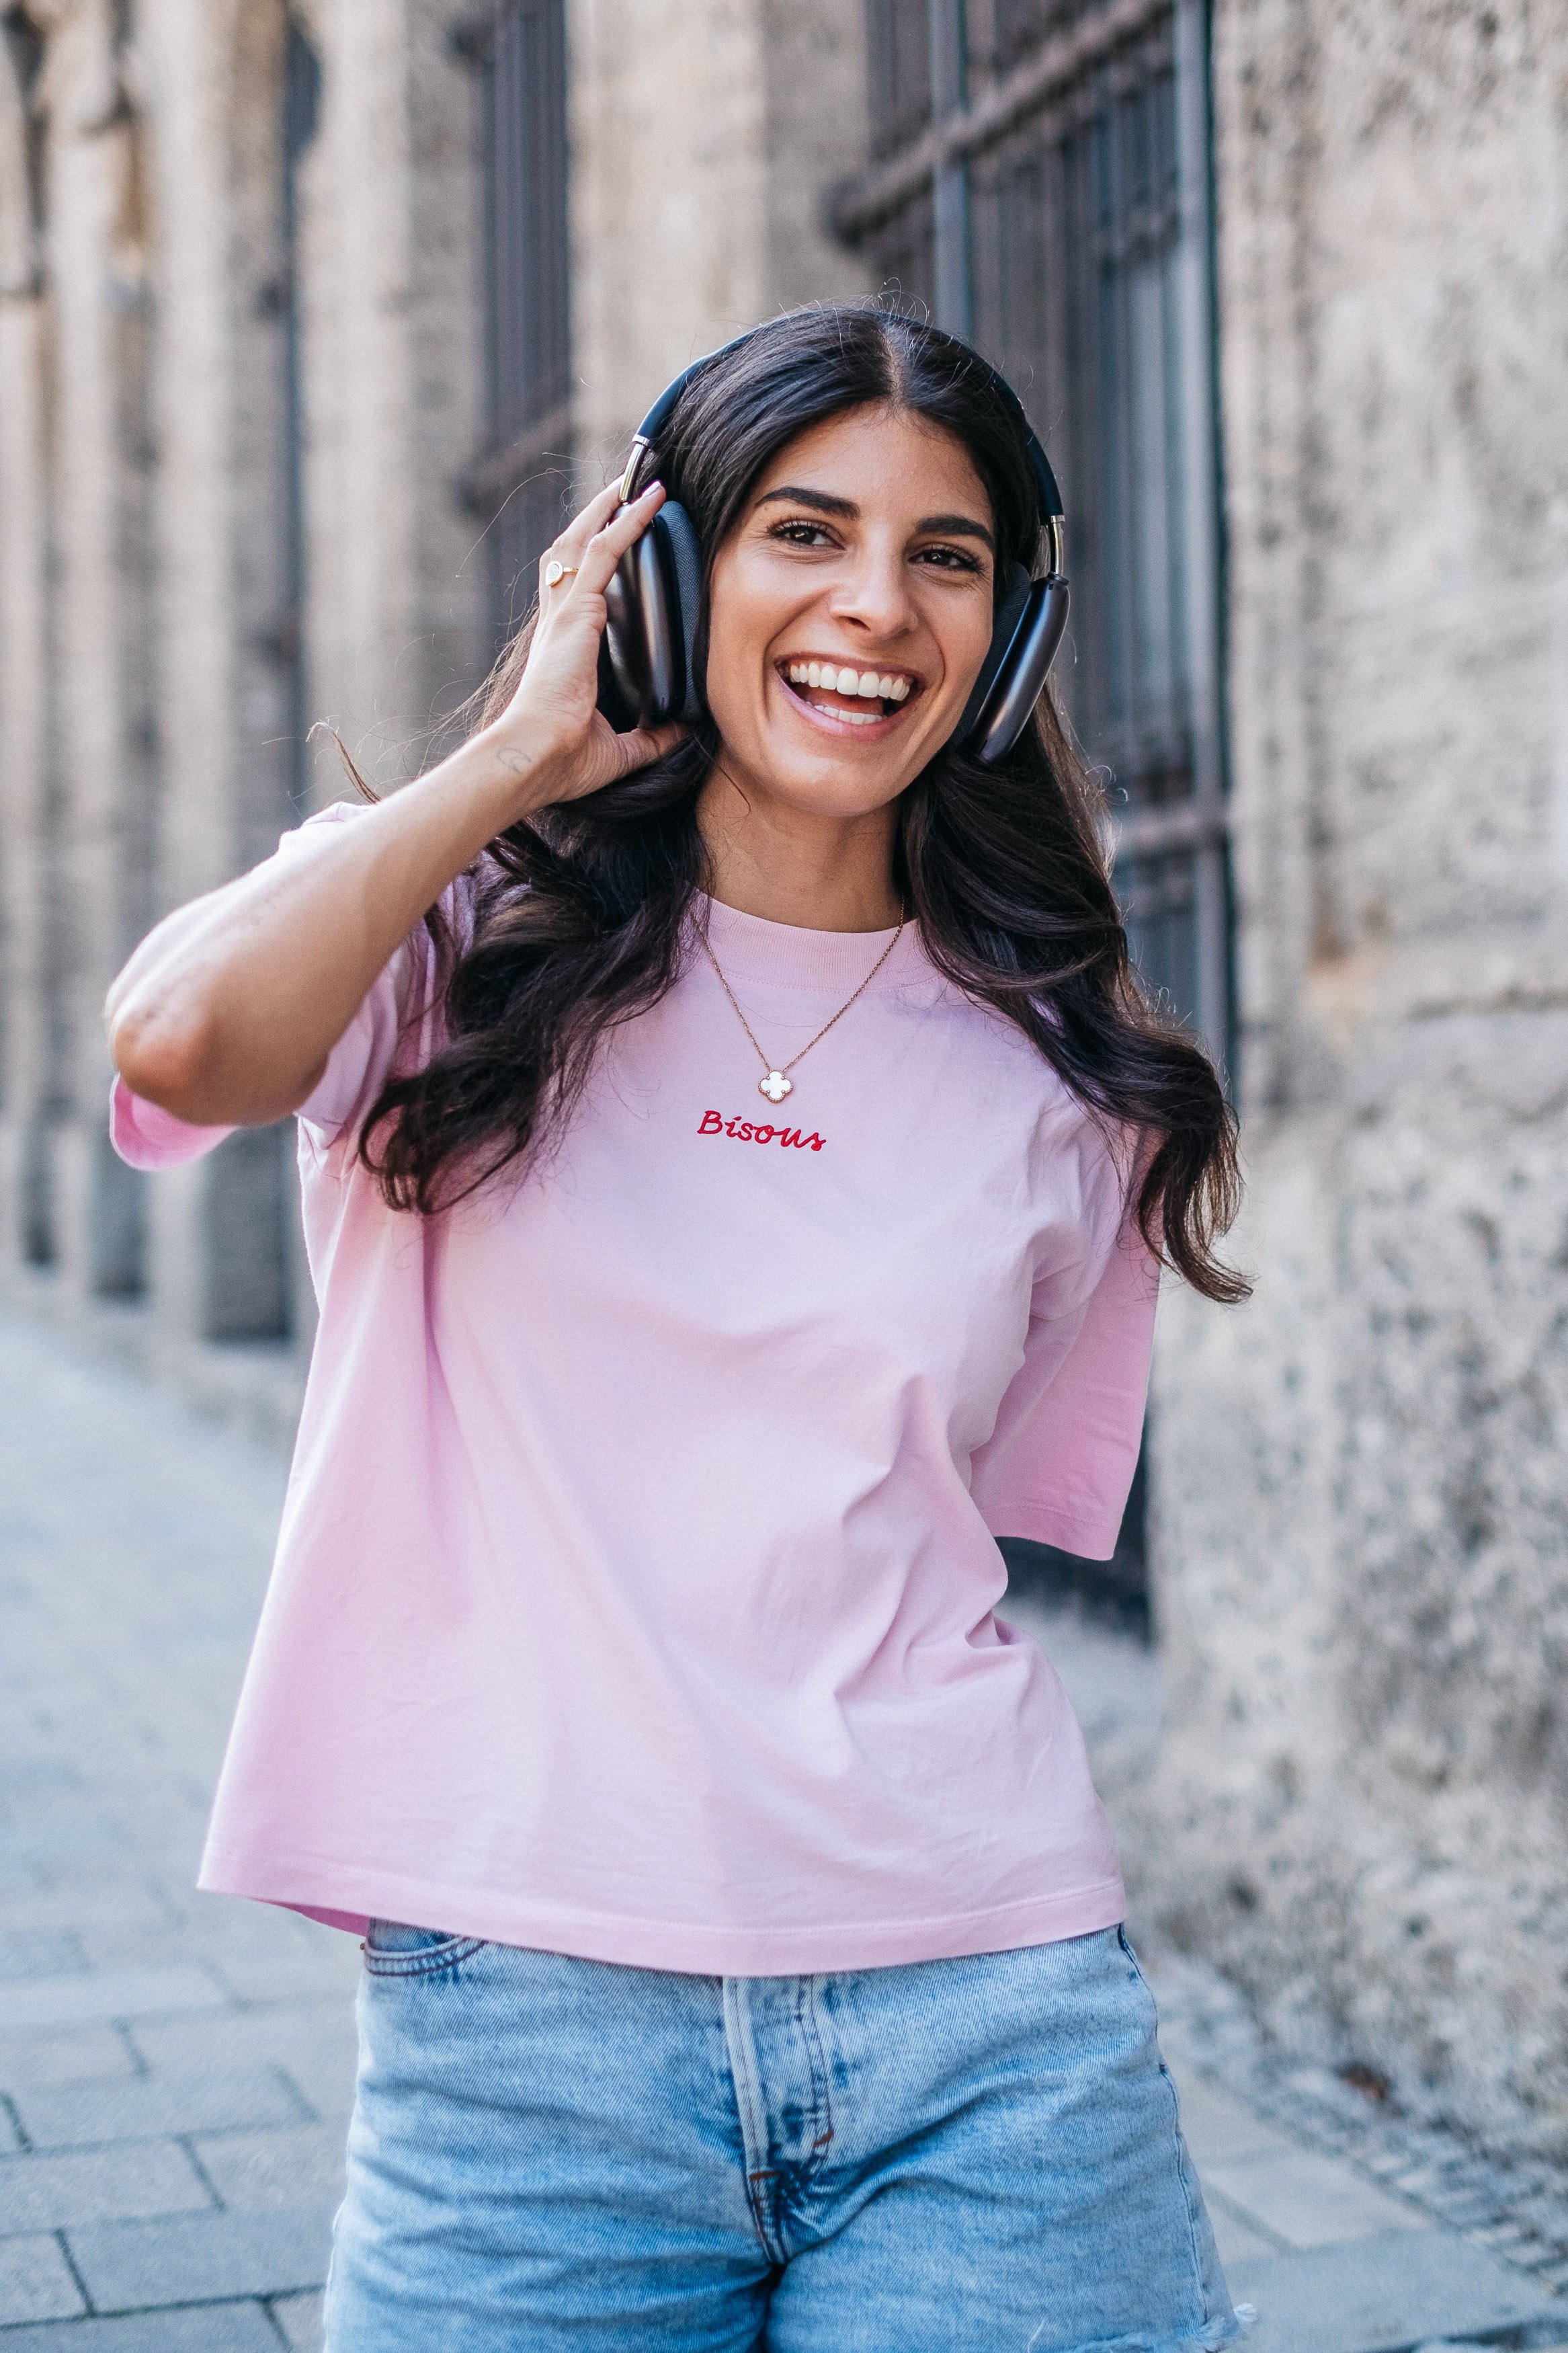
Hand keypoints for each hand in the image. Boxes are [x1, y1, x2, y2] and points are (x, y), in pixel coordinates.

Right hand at [480, 480, 687, 806]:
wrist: (533, 759)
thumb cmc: (562, 761)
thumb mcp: (621, 749)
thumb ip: (650, 738)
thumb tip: (680, 734)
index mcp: (563, 649)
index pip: (575, 589)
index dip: (590, 558)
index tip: (610, 534)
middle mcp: (558, 623)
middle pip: (571, 550)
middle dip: (595, 516)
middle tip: (620, 488)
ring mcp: (564, 613)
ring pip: (583, 540)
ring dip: (608, 507)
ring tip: (635, 479)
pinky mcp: (575, 613)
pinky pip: (604, 552)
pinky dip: (627, 521)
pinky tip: (650, 500)